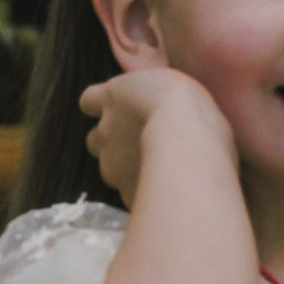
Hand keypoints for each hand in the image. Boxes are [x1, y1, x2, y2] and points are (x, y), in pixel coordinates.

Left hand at [81, 66, 234, 205]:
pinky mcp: (122, 188)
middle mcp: (105, 127)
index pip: (89, 100)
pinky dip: (137, 190)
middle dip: (115, 144)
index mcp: (115, 94)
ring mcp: (109, 160)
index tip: (120, 115)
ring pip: (108, 166)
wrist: (189, 144)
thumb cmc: (194, 110)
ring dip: (125, 168)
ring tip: (157, 171)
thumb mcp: (178, 92)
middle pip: (96, 138)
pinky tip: (160, 189)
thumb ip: (162, 103)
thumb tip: (169, 115)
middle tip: (145, 146)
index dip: (102, 109)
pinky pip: (124, 191)